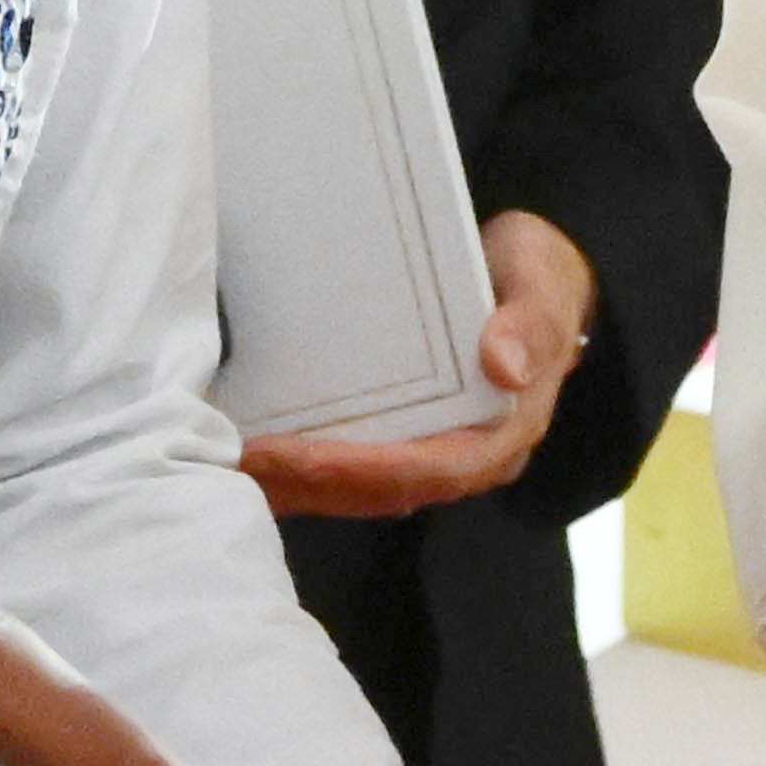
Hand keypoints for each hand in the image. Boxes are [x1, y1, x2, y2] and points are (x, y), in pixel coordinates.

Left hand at [242, 211, 601, 519]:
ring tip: (224, 461)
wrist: (523, 274)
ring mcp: (424, 451)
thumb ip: (532, 320)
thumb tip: (505, 367)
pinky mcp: (393, 437)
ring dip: (292, 484)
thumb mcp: (542, 278)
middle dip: (309, 483)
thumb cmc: (531, 275)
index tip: (295, 456)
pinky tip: (240, 451)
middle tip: (239, 459)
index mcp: (502, 432)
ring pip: (354, 489)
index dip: (362, 470)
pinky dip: (293, 467)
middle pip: (380, 491)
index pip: (433, 470)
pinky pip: (341, 466)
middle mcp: (461, 456)